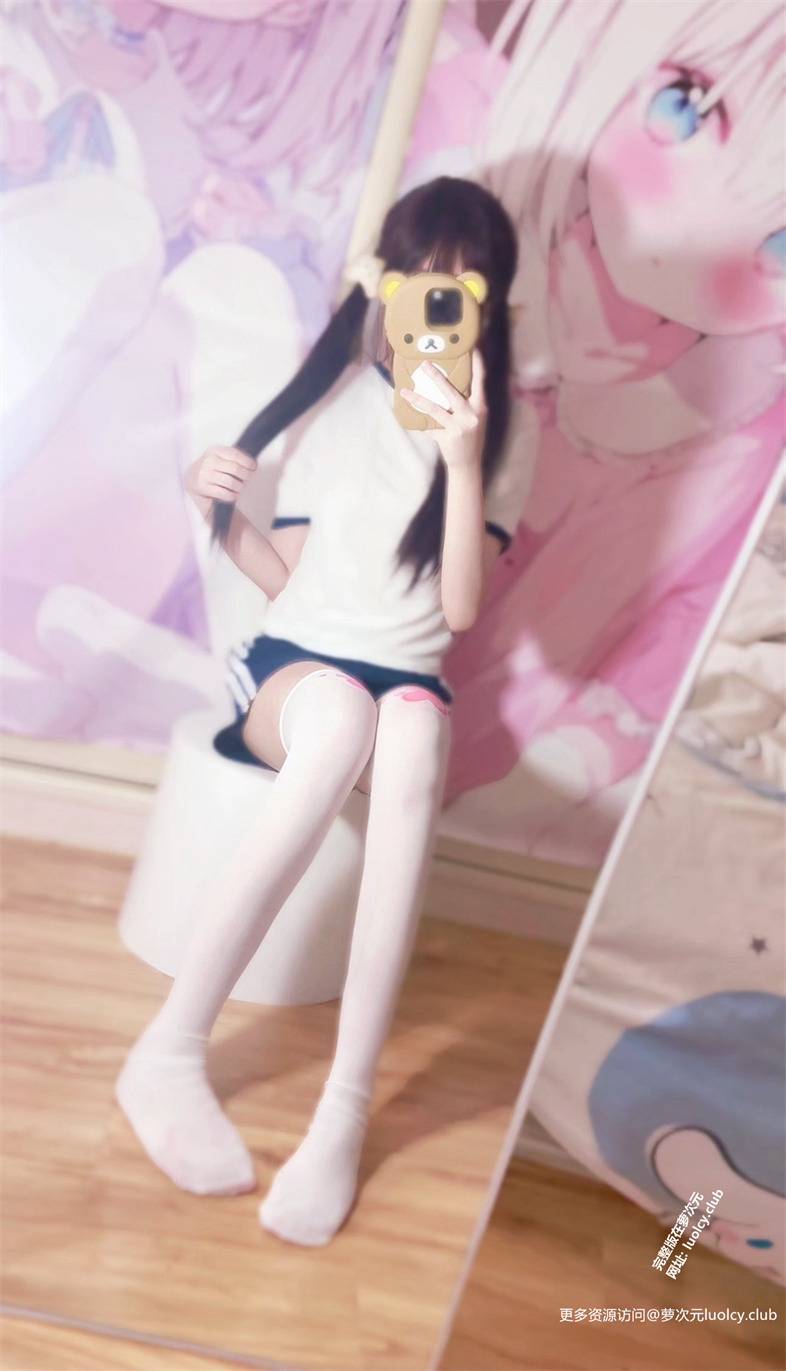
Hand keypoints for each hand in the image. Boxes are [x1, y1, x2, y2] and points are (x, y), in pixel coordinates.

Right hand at [185, 445, 256, 509]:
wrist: (191, 480)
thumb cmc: (211, 468)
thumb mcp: (220, 458)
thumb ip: (234, 458)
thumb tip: (253, 465)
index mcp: (215, 450)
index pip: (235, 454)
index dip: (247, 462)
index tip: (253, 468)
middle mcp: (209, 461)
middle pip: (235, 469)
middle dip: (246, 475)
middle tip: (247, 479)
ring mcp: (205, 474)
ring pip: (230, 482)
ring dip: (239, 487)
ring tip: (240, 488)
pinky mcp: (203, 487)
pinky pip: (223, 493)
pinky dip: (232, 496)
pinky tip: (234, 495)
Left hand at [400, 350, 486, 470]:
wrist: (468, 463)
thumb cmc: (470, 436)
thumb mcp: (474, 417)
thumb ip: (466, 402)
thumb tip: (445, 383)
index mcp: (480, 407)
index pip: (480, 381)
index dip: (477, 364)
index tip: (472, 348)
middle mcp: (471, 415)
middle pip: (451, 392)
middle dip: (437, 377)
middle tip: (424, 365)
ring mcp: (458, 428)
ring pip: (434, 409)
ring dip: (417, 399)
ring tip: (405, 391)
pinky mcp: (446, 439)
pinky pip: (428, 427)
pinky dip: (419, 422)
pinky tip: (407, 417)